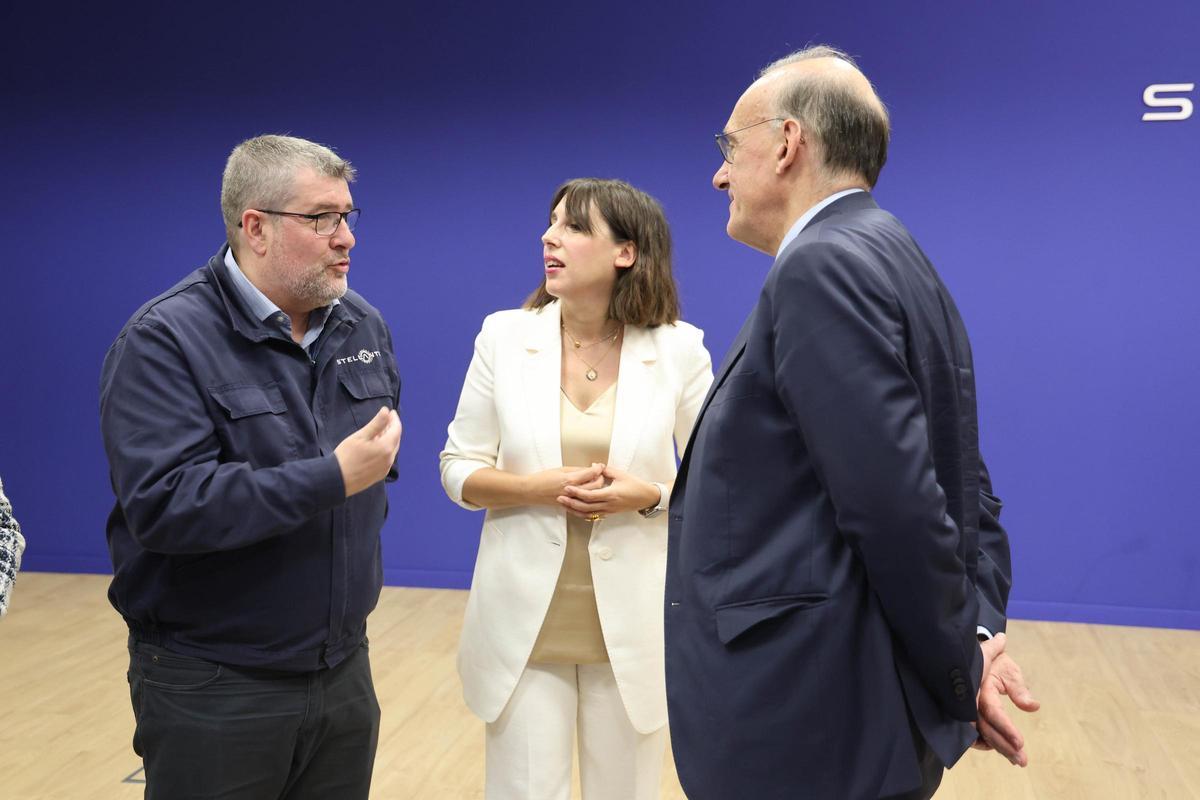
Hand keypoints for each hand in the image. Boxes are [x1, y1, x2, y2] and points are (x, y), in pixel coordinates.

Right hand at [334, 407, 401, 496]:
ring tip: (380, 430)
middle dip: (392, 427)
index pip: (396, 429)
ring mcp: (385, 468)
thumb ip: (376, 423)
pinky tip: (376, 446)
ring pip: (391, 449)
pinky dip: (385, 449)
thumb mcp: (361, 436)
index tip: (390, 411)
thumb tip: (386, 410)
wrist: (337, 480)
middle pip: (395, 439)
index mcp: (386, 447)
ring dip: (388, 438)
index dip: (394, 419)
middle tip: (386, 418)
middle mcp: (389, 459)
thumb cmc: (347, 455)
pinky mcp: (379, 475)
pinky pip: (386, 459)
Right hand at [523, 464, 605, 506]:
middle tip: (600, 473)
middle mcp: (572, 491)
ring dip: (598, 490)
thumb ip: (575, 470)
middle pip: (595, 486)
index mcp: (570, 480)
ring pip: (591, 497)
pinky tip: (593, 500)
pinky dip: (590, 504)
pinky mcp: (568, 507)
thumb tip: (587, 469)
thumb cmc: (542, 478)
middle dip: (601, 478)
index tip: (599, 466)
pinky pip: (583, 508)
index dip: (598, 468)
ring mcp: (571, 500)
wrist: (531, 491)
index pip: (591, 474)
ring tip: (597, 484)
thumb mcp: (560, 470)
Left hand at [556, 464, 660, 518]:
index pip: (590, 495)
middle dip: (571, 503)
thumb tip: (593, 465)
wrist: (646, 498)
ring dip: (575, 510)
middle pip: (585, 507)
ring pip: (588, 514)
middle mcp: (608, 505)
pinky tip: (576, 511)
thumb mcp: (621, 474)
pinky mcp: (610, 513)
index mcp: (611, 494)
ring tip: (564, 505)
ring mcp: (609, 511)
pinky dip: (583, 514)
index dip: (577, 492)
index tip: (567, 488)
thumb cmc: (635, 485)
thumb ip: (606, 470)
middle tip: (559, 498)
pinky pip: (594, 516)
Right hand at [973, 634, 1039, 766]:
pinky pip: (972, 731)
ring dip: (997, 746)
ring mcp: (966, 706)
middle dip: (1003, 745)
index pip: (992, 710)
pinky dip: (985, 741)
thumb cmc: (996, 663)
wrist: (976, 657)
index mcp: (980, 685)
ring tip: (1016, 759)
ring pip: (979, 731)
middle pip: (984, 727)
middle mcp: (970, 698)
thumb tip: (1033, 706)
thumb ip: (1019, 689)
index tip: (1021, 743)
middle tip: (1022, 761)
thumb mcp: (1009, 671)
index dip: (1006, 728)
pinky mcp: (966, 712)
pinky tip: (1000, 749)